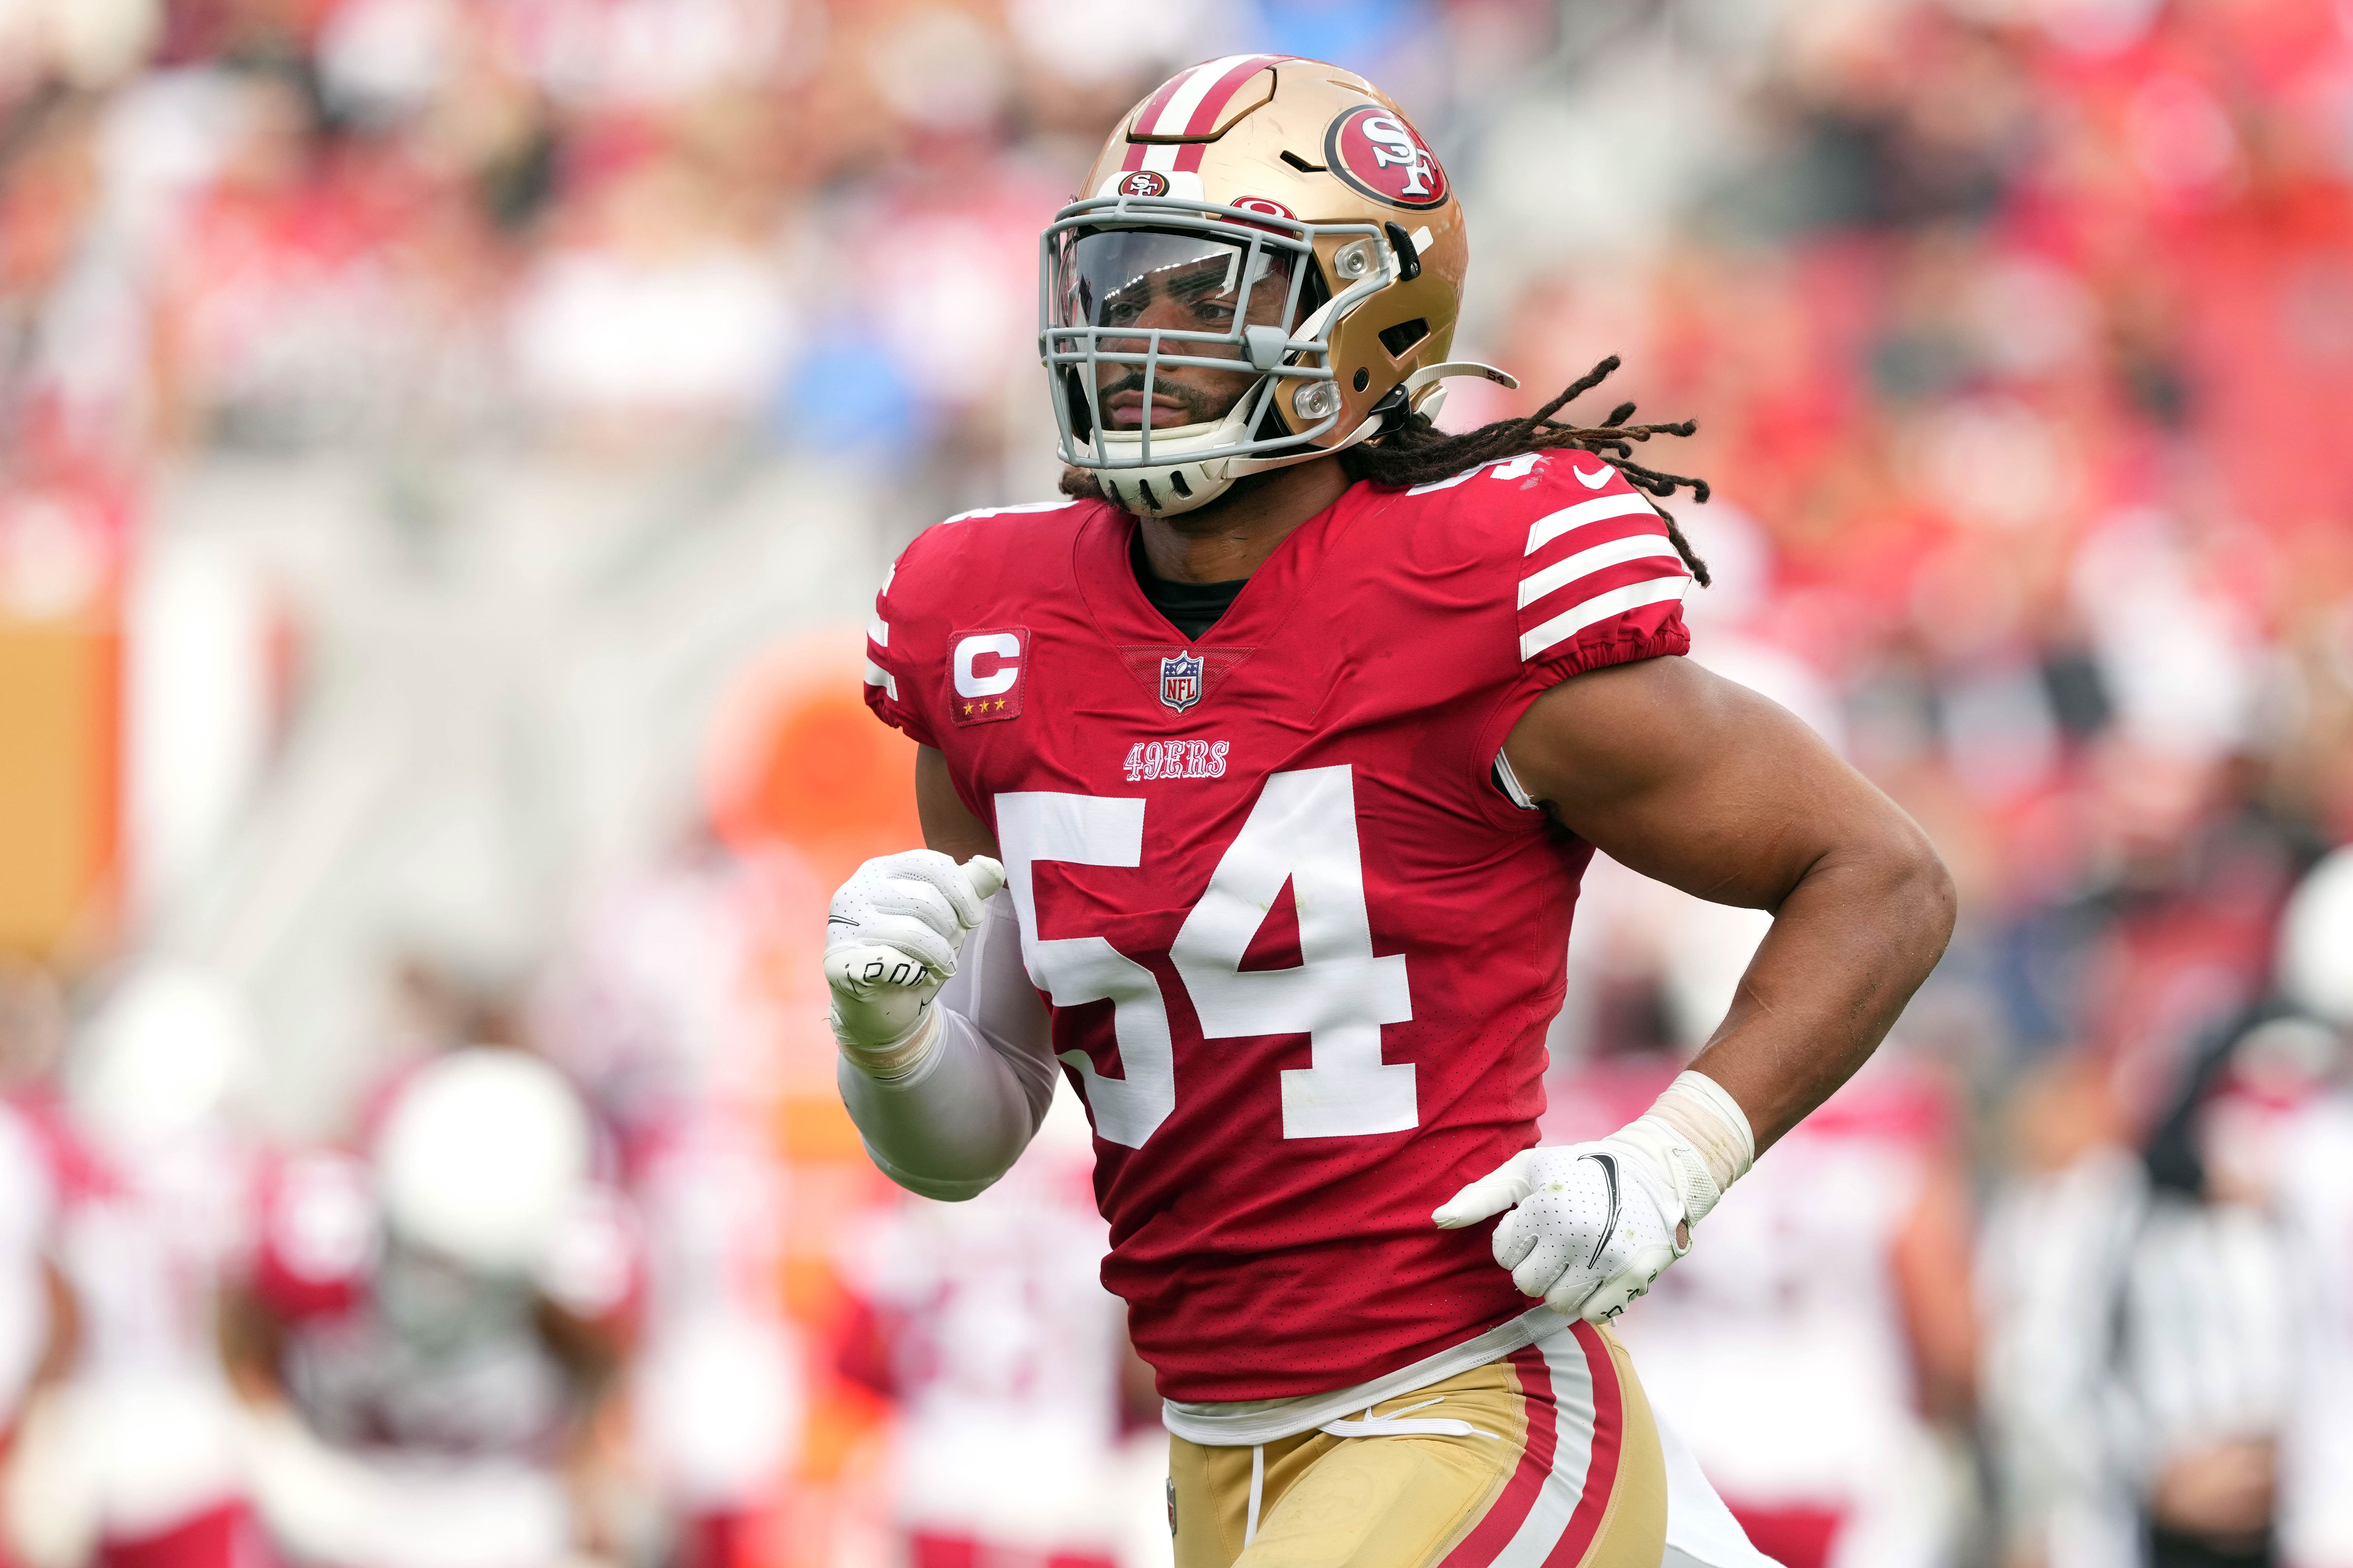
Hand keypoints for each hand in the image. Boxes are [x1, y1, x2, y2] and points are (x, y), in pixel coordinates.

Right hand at [826, 851, 1004, 1070]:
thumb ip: (968, 888)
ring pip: (913, 931)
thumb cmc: (915, 954)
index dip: (963, 893)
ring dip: (939, 955)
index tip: (972, 919)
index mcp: (879, 870)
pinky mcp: (839, 963)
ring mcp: (842, 927)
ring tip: (939, 966)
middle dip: (950, 928)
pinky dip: (916, 975)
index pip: (932, 864)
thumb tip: (994, 867)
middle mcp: (854, 891)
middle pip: (926, 898)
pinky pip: (893, 963)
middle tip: (947, 949)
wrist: (884, 1009)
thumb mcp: (947, 916)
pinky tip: (914, 980)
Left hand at [1432, 1139, 1688, 1320]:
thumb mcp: (1525, 1170)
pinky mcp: (1634, 1276)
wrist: (1651, 1171)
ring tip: (1575, 1258)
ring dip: (1561, 1286)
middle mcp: (1576, 1234)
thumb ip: (1479, 1195)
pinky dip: (1592, 1300)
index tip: (1535, 1224)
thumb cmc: (1576, 1170)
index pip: (1504, 1254)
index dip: (1515, 1241)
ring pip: (1559, 1304)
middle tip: (1554, 1245)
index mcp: (1545, 1206)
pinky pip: (1594, 1315)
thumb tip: (1437, 1220)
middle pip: (1528, 1284)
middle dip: (1535, 1267)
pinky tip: (1597, 1273)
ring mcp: (1608, 1258)